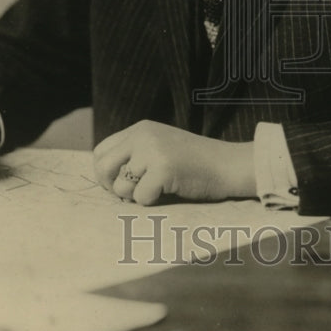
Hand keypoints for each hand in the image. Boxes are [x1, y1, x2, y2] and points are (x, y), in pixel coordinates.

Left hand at [93, 119, 255, 204]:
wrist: (228, 164)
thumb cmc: (194, 163)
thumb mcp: (160, 147)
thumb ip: (134, 154)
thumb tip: (104, 178)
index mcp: (140, 128)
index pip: (101, 151)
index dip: (105, 172)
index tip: (118, 184)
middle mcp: (142, 135)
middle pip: (103, 167)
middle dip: (111, 186)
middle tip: (131, 195)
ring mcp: (152, 150)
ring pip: (121, 186)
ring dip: (136, 196)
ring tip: (159, 189)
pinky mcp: (163, 168)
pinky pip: (140, 198)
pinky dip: (153, 202)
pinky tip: (171, 191)